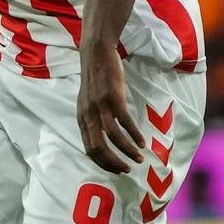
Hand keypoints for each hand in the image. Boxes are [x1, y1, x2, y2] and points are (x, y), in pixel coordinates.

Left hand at [75, 43, 142, 173]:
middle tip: (127, 169)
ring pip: (113, 137)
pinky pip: (125, 121)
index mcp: (82, 119)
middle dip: (114, 162)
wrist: (96, 54)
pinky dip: (134, 134)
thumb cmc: (95, 79)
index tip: (116, 169)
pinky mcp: (113, 97)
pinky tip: (142, 141)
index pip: (89, 149)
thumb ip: (91, 119)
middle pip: (98, 148)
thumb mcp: (87, 102)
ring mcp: (100, 106)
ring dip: (127, 150)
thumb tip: (101, 137)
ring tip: (139, 157)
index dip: (102, 163)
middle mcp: (88, 115)